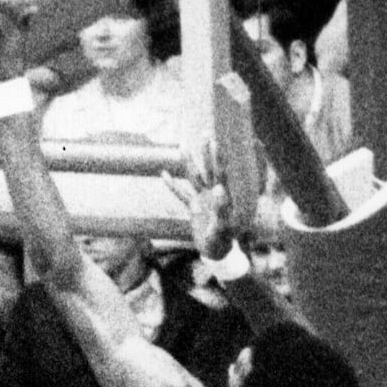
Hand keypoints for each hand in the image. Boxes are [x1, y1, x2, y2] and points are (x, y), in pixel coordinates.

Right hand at [161, 135, 235, 262]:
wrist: (216, 251)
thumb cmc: (223, 240)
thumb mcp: (223, 226)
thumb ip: (221, 209)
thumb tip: (219, 188)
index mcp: (223, 197)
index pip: (221, 174)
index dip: (219, 159)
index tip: (217, 142)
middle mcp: (213, 194)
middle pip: (209, 169)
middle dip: (207, 153)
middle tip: (205, 135)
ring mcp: (202, 199)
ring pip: (194, 177)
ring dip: (189, 162)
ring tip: (182, 146)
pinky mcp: (193, 207)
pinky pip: (181, 194)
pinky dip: (172, 185)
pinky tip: (163, 174)